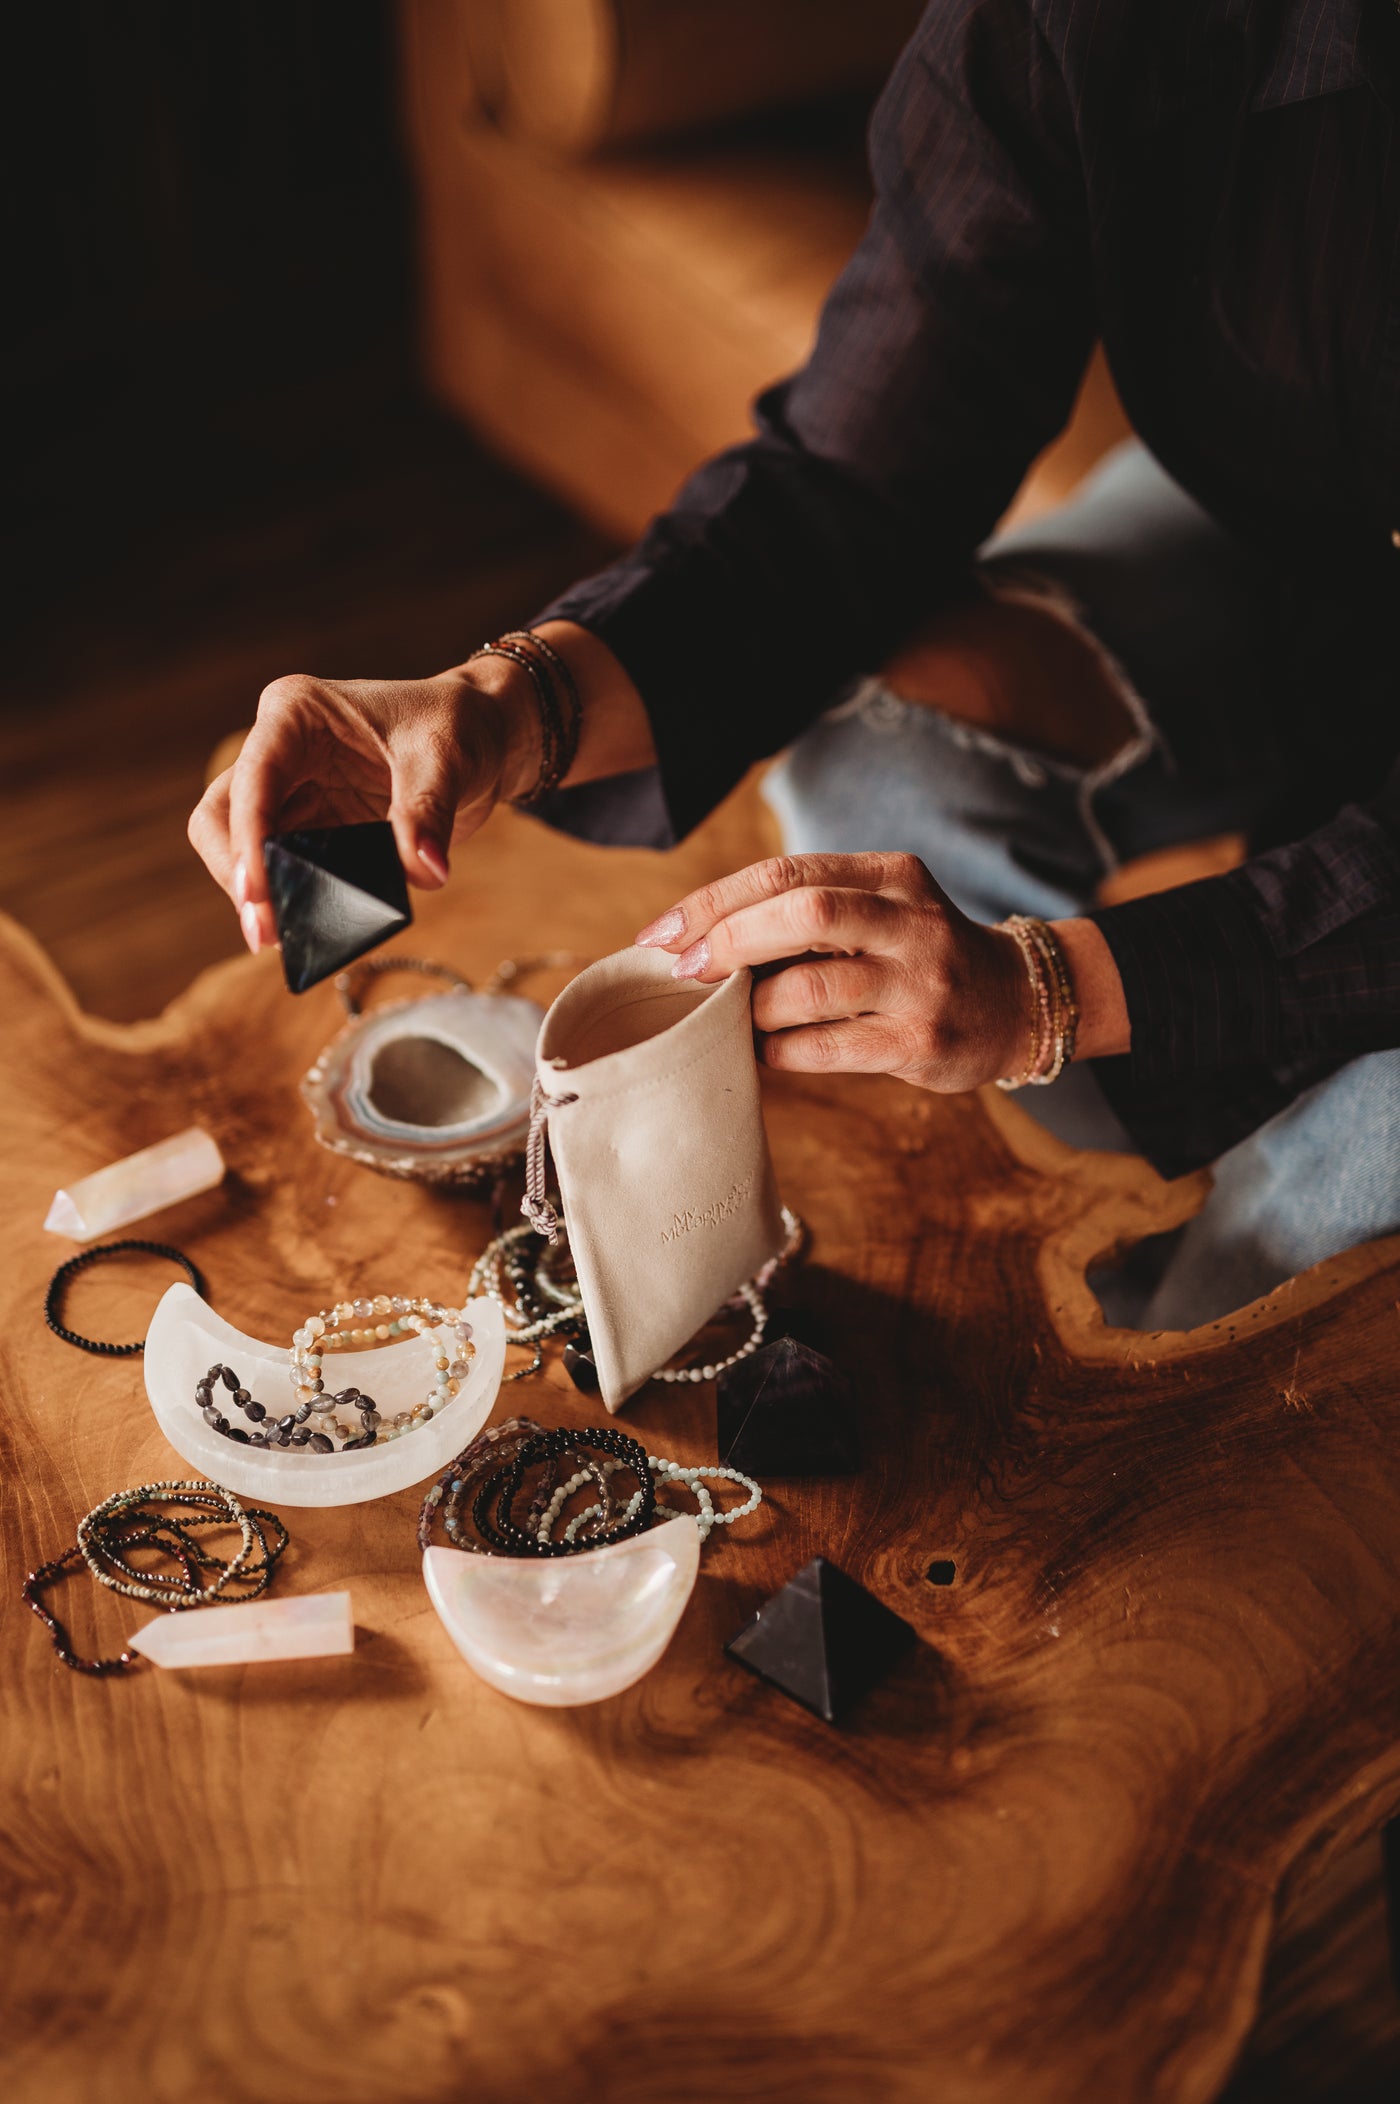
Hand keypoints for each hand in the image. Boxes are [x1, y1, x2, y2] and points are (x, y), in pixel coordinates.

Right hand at [187, 621, 655, 952]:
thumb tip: (424, 871)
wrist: (483, 740)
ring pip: (240, 851)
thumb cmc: (459, 728)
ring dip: (258, 897)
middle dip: (237, 874)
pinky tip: (308, 934)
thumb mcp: (448, 758)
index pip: (254, 777)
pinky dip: (291, 902)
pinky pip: (283, 873)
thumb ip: (428, 811)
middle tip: (265, 933)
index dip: (248, 836)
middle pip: (222, 817)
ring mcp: (289, 794)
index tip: (258, 891)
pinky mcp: (309, 832)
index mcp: (297, 713)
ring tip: (282, 942)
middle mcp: (279, 751)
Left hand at [634, 851, 1128, 1087]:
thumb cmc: (919, 953)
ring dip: (752, 1006)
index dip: (713, 902)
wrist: (1018, 1003)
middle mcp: (910, 922)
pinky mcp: (920, 1043)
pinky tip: (764, 1050)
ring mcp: (920, 984)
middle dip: (726, 942)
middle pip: (801, 914)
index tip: (661, 934)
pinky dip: (780, 1050)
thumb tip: (697, 936)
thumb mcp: (882, 904)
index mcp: (891, 874)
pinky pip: (827, 1047)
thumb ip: (809, 906)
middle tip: (681, 972)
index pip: (785, 873)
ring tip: (729, 1015)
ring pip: (810, 987)